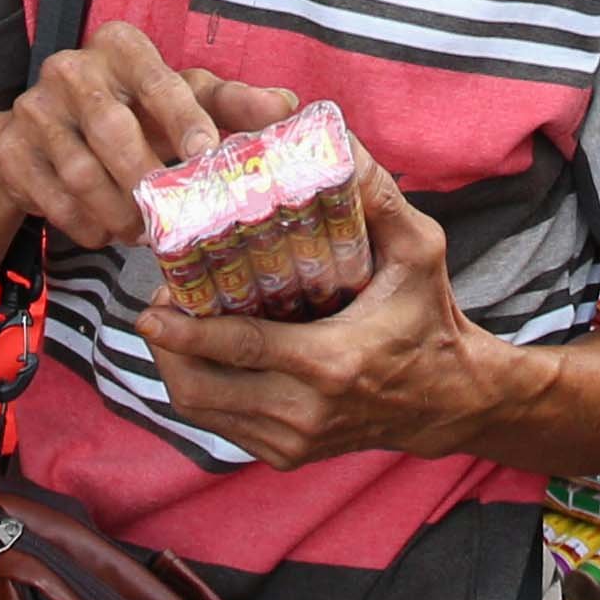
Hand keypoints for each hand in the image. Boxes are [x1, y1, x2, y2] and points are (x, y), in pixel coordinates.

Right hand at [0, 22, 300, 251]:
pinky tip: (103, 233)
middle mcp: (71, 66)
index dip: (185, 119)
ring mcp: (33, 105)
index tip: (206, 155)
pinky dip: (80, 223)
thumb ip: (235, 104)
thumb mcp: (187, 99)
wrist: (47, 131)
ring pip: (80, 170)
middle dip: (146, 179)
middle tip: (172, 218)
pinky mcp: (7, 146)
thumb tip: (289, 107)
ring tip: (142, 233)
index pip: (161, 81)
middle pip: (113, 129)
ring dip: (116, 211)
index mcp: (121, 46)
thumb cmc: (137, 111)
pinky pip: (47, 196)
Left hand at [137, 162, 502, 466]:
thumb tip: (341, 143)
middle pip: (201, 388)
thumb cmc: (430, 320)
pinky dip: (201, 390)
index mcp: (331, 362)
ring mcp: (292, 441)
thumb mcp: (420, 253)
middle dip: (166, 348)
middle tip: (160, 306)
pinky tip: (203, 355)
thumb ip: (382, 200)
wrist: (449, 401)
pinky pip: (221, 425)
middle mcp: (304, 411)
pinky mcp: (287, 455)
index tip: (151, 308)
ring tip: (174, 326)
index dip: (185, 332)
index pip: (239, 349)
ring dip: (176, 368)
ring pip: (201, 412)